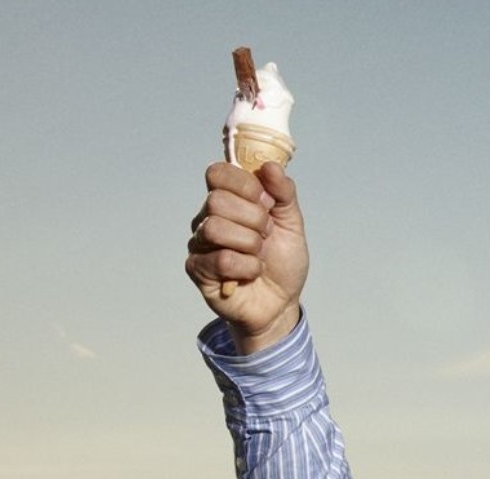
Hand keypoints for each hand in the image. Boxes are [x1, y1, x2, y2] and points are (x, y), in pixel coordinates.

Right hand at [185, 161, 308, 353]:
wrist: (281, 302)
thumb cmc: (282, 262)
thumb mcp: (292, 224)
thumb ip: (284, 193)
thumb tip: (270, 166)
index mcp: (228, 200)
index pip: (218, 173)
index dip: (245, 185)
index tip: (267, 203)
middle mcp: (208, 217)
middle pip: (217, 200)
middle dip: (253, 220)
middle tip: (265, 235)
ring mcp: (200, 243)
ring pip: (215, 228)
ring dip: (250, 244)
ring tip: (259, 255)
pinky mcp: (197, 269)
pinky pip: (220, 259)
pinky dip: (247, 268)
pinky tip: (252, 273)